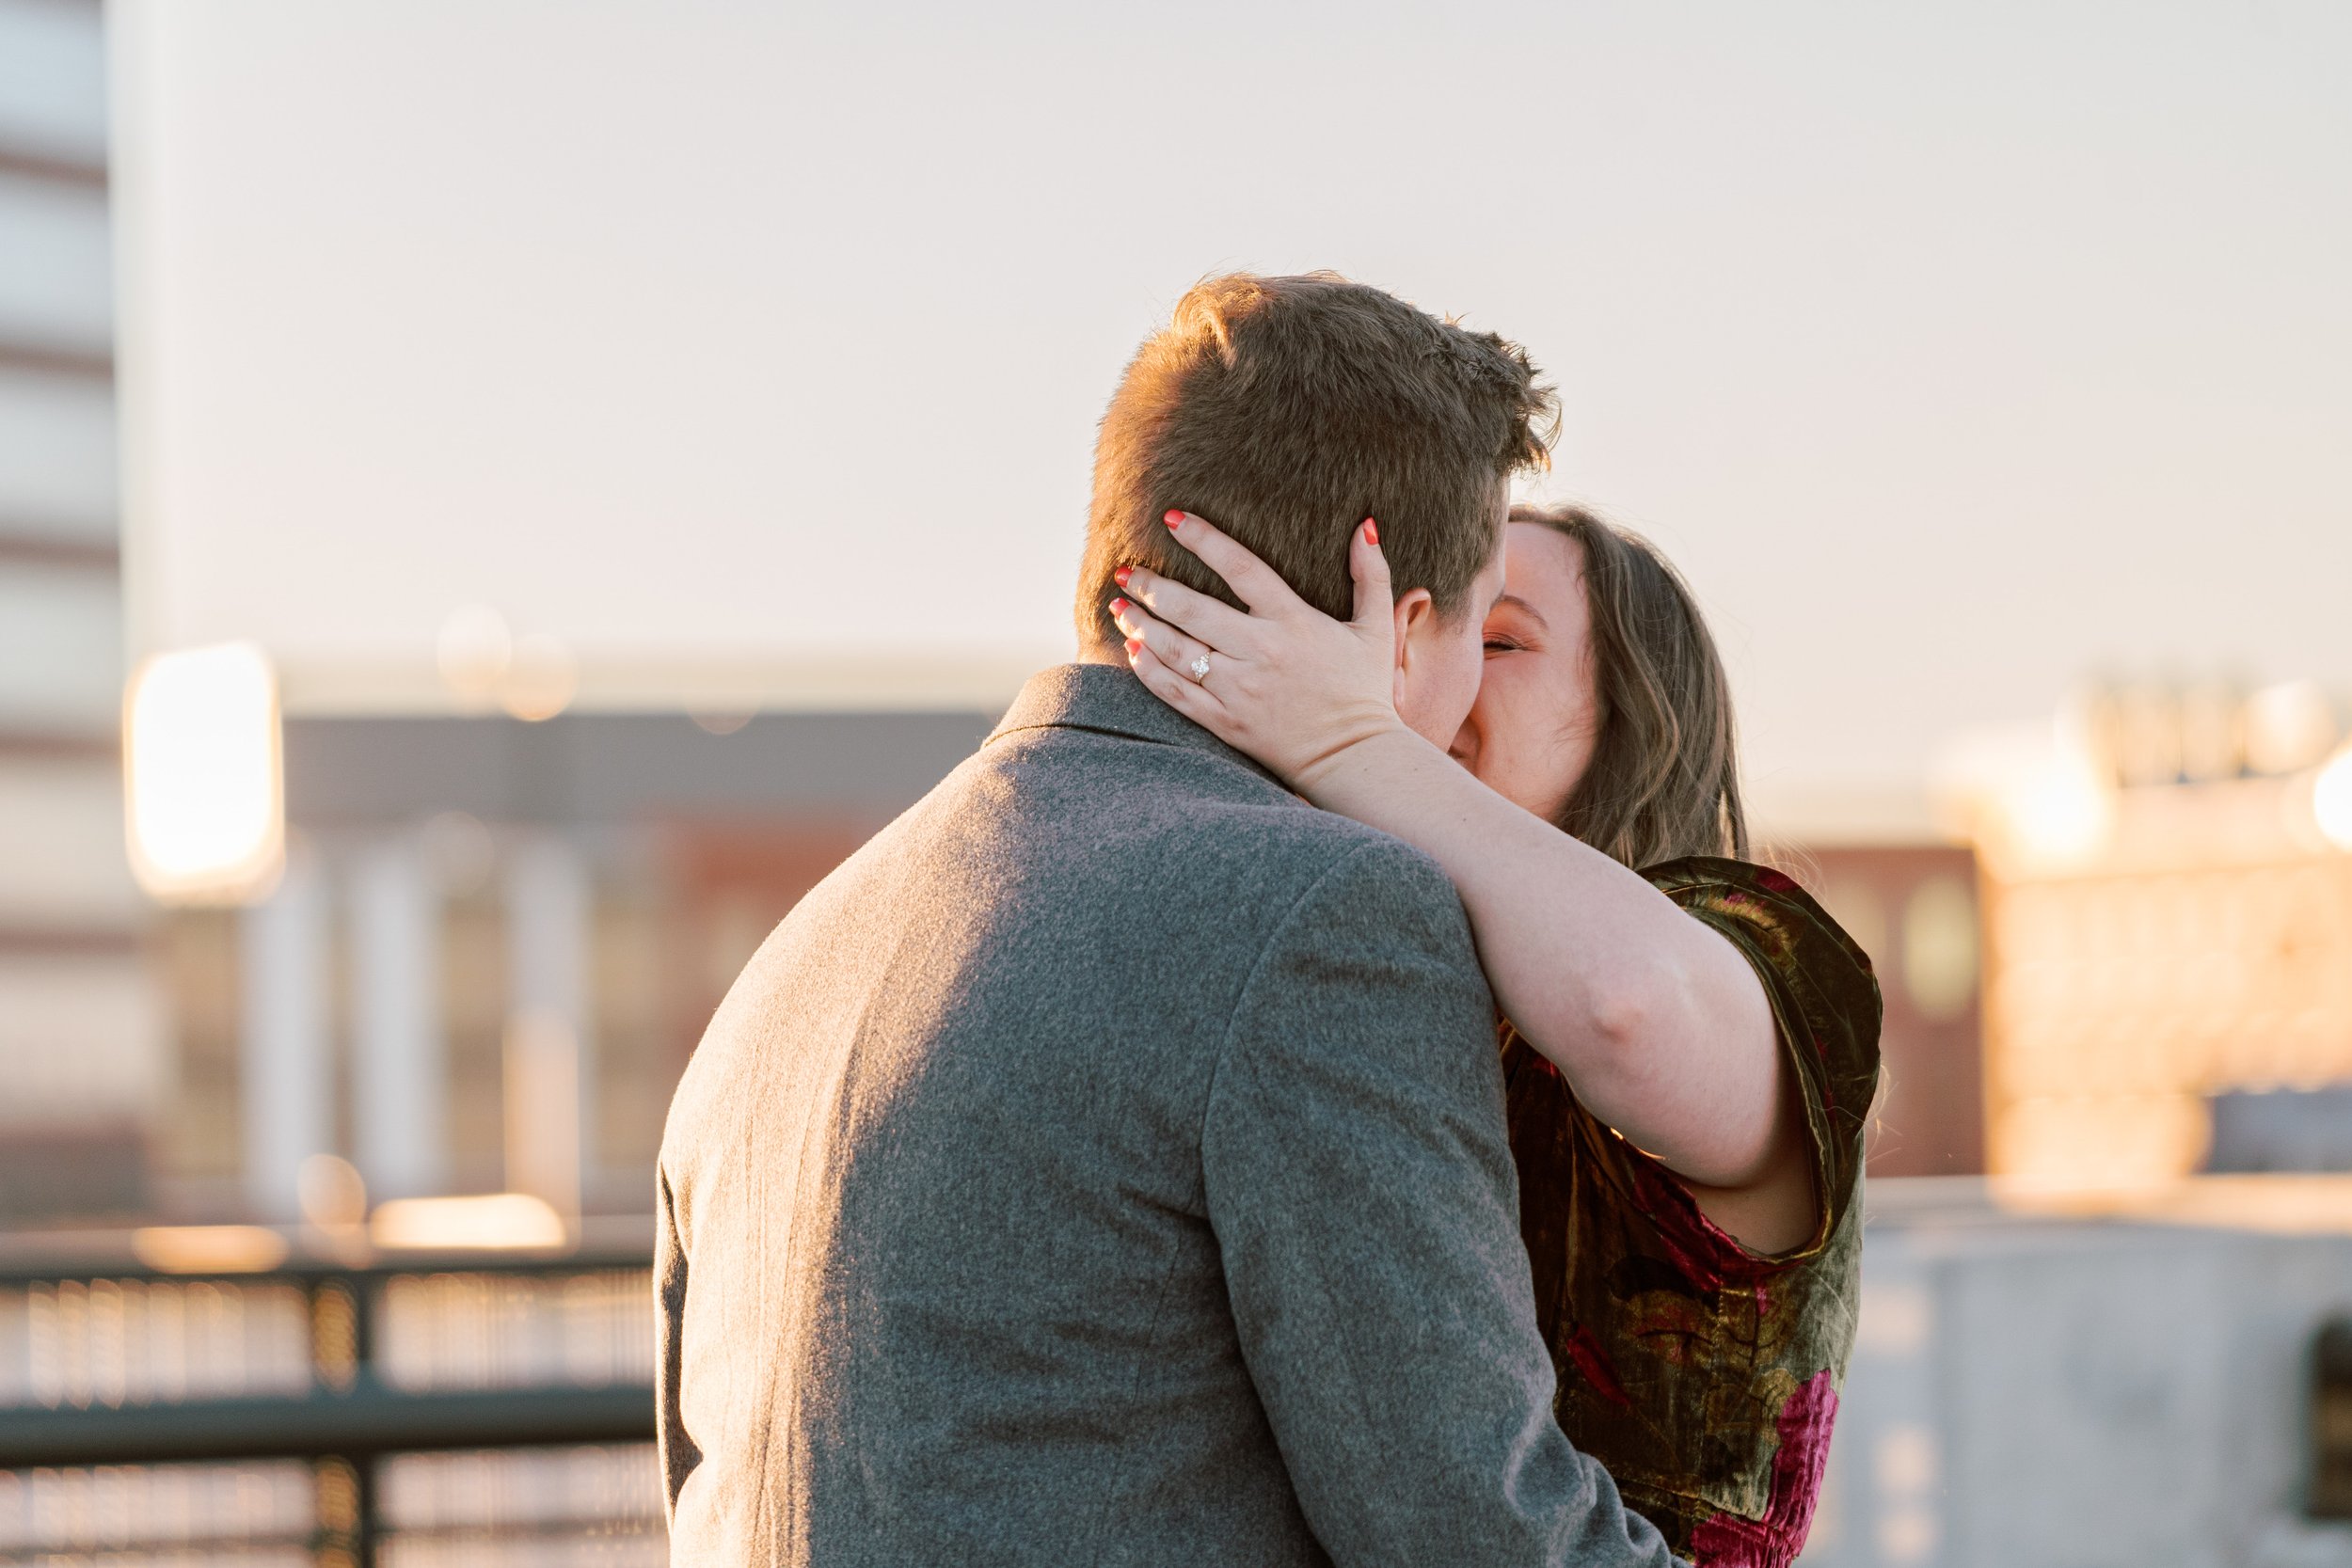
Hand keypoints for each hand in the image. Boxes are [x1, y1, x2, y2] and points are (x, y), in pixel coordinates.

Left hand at [1111, 510, 1411, 793]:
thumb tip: (1367, 523)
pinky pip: (1175, 693)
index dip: (1203, 538)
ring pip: (1175, 649)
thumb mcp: (1378, 627)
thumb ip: (1371, 574)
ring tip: (1119, 607)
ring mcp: (1239, 689)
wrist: (1356, 757)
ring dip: (1141, 624)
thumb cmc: (1365, 690)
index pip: (1240, 567)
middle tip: (1126, 572)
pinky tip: (1133, 651)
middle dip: (1151, 586)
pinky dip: (1149, 670)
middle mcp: (1260, 652)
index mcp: (1293, 621)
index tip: (1172, 519)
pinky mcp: (1226, 722)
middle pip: (1191, 608)